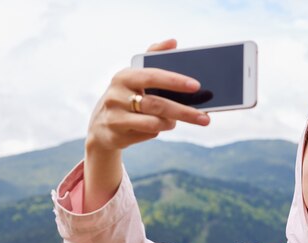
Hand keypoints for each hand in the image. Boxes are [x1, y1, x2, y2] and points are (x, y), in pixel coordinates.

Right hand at [83, 39, 208, 211]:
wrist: (102, 125)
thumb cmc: (127, 95)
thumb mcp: (135, 76)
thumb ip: (153, 56)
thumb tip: (173, 41)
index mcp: (124, 76)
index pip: (152, 76)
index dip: (174, 81)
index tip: (196, 85)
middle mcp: (116, 96)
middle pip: (158, 105)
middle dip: (185, 112)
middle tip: (205, 119)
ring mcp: (115, 117)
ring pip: (155, 123)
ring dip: (170, 123)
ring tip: (175, 120)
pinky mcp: (117, 136)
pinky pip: (148, 134)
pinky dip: (157, 131)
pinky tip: (156, 126)